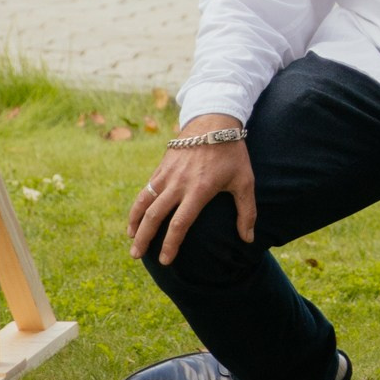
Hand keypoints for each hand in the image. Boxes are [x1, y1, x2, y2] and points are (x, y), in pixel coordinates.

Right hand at [127, 115, 255, 266]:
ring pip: (144, 201)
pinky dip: (138, 206)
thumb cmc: (232, 153)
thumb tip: (248, 239)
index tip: (165, 260)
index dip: (170, 244)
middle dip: (144, 238)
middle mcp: (179, 183)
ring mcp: (167, 174)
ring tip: (131, 240)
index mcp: (199, 189)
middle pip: (155, 215)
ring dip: (135, 222)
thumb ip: (246, 212)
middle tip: (136, 256)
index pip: (180, 223)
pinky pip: (146, 189)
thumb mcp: (244, 181)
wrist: (214, 120)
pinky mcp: (161, 167)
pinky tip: (136, 218)